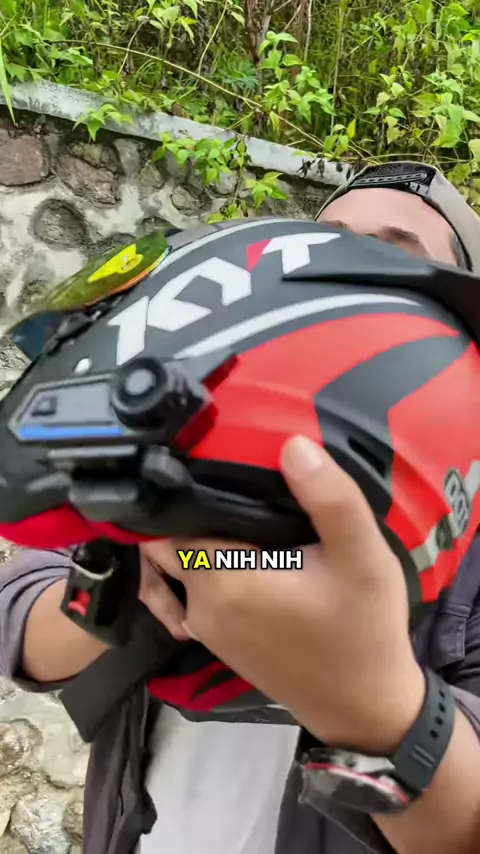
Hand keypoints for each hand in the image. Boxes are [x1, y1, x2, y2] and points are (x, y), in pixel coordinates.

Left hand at [145, 435, 425, 754]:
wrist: (363, 708)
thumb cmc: (363, 629)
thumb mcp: (362, 558)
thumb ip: (330, 499)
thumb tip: (293, 444)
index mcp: (223, 577)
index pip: (175, 514)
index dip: (187, 483)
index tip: (212, 461)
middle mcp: (200, 602)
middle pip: (167, 539)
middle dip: (185, 508)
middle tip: (226, 481)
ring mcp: (203, 626)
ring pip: (174, 566)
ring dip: (191, 538)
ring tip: (229, 511)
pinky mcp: (216, 640)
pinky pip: (186, 592)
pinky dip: (195, 570)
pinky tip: (231, 554)